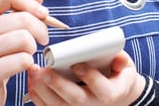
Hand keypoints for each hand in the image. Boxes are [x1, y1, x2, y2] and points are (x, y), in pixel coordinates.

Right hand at [0, 0, 49, 105]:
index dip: (29, 2)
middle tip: (41, 40)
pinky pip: (23, 60)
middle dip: (40, 30)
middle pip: (22, 18)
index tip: (41, 14)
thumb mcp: (0, 29)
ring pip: (24, 39)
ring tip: (26, 54)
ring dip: (32, 48)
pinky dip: (28, 63)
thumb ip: (18, 9)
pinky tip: (20, 66)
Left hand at [27, 50, 145, 105]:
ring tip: (34, 71)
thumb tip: (119, 58)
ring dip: (43, 90)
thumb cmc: (118, 78)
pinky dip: (38, 96)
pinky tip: (32, 81)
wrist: (116, 99)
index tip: (77, 64)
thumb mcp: (126, 69)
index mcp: (111, 94)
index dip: (89, 77)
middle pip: (75, 100)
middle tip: (45, 70)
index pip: (102, 90)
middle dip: (58, 85)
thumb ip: (122, 61)